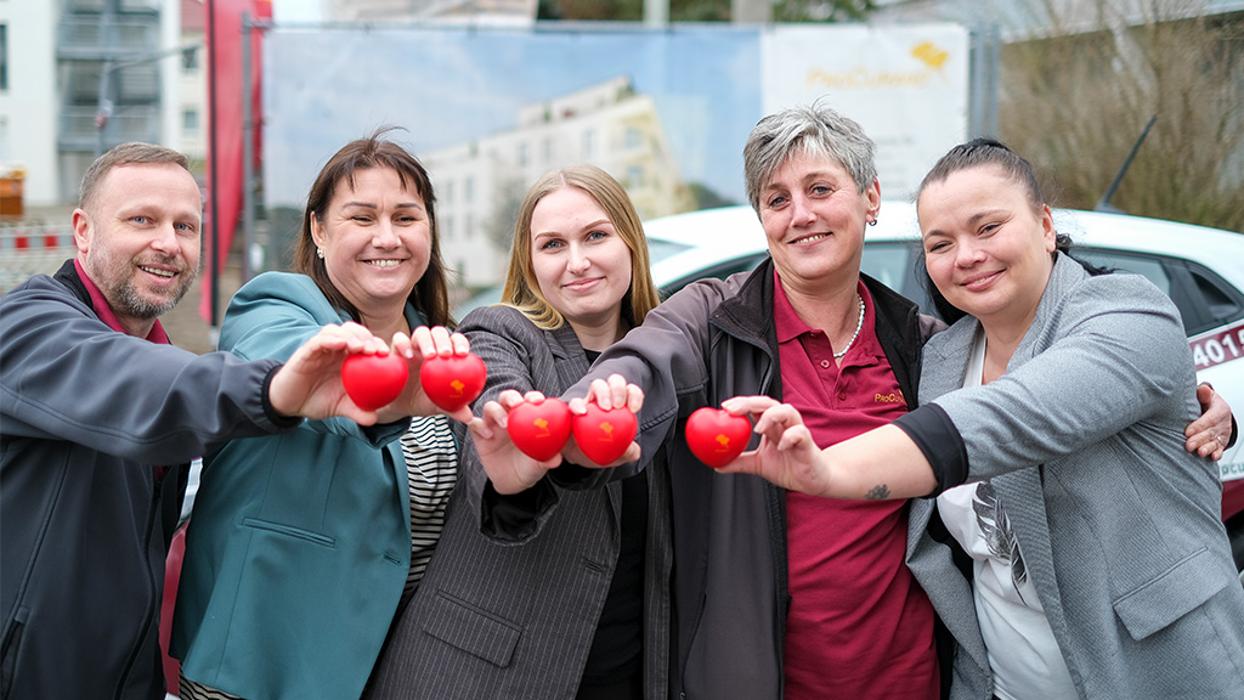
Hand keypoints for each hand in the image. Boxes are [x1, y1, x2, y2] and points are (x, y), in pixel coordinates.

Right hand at [267, 322, 388, 424]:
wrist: (290, 403)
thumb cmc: (317, 400)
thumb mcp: (341, 407)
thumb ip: (357, 410)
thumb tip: (375, 419)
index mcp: (347, 358)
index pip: (366, 342)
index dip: (377, 344)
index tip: (386, 354)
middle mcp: (336, 349)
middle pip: (354, 332)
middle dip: (367, 337)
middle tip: (375, 350)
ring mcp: (321, 348)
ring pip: (338, 331)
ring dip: (350, 336)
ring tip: (359, 347)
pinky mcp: (306, 350)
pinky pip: (319, 340)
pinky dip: (330, 339)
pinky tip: (340, 344)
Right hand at [380, 326, 474, 423]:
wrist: (399, 406)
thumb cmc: (423, 401)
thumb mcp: (438, 406)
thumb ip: (453, 408)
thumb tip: (468, 417)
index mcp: (445, 356)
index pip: (455, 341)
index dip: (460, 342)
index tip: (462, 354)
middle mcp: (430, 347)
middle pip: (439, 332)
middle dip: (444, 340)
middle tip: (445, 355)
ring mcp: (413, 346)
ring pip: (421, 332)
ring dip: (427, 339)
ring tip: (429, 356)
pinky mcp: (395, 350)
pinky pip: (398, 339)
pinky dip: (403, 343)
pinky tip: (408, 355)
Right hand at [469, 390, 561, 493]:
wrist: (512, 482)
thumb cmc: (530, 466)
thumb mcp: (541, 462)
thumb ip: (549, 458)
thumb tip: (557, 459)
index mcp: (528, 417)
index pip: (529, 400)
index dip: (533, 397)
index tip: (537, 401)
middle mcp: (510, 416)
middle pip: (508, 397)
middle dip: (512, 397)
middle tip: (516, 404)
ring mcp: (494, 424)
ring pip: (490, 406)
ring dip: (496, 411)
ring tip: (504, 424)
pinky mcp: (480, 434)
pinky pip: (474, 423)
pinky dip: (479, 425)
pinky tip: (488, 435)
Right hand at [566, 374, 643, 467]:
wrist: (578, 457)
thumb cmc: (601, 451)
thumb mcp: (617, 455)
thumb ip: (628, 452)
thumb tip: (634, 451)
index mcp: (621, 406)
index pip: (631, 392)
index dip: (634, 395)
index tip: (633, 409)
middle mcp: (606, 399)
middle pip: (615, 381)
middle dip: (619, 389)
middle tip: (618, 406)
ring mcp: (590, 401)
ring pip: (598, 385)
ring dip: (603, 392)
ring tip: (605, 408)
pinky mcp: (573, 408)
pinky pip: (575, 402)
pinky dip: (578, 404)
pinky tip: (582, 412)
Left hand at [714, 396, 832, 496]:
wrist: (813, 481)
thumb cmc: (789, 467)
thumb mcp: (758, 465)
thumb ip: (739, 462)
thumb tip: (717, 464)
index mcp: (771, 426)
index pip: (756, 407)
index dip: (741, 403)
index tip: (725, 408)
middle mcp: (784, 424)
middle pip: (769, 404)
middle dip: (750, 403)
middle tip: (734, 410)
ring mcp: (797, 432)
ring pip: (788, 411)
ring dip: (771, 415)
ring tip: (758, 427)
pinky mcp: (808, 444)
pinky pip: (801, 433)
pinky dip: (790, 436)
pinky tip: (781, 446)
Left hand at [1185, 383, 1233, 460]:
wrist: (1216, 410)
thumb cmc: (1207, 402)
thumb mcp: (1207, 396)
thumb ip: (1204, 394)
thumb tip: (1203, 389)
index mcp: (1220, 410)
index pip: (1210, 419)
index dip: (1199, 426)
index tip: (1187, 432)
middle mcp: (1223, 423)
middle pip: (1211, 432)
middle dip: (1199, 440)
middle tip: (1188, 445)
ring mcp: (1223, 433)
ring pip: (1215, 442)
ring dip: (1207, 448)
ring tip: (1199, 452)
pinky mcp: (1222, 442)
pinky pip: (1220, 448)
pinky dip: (1217, 453)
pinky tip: (1212, 457)